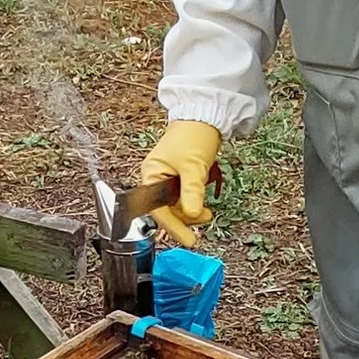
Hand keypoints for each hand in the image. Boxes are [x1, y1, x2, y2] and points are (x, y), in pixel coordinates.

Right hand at [137, 120, 222, 248]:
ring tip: (208, 211)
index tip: (189, 240)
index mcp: (151, 175)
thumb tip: (192, 214)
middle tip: (206, 216)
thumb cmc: (193, 135)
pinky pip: (184, 199)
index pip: (159, 210)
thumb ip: (191, 192)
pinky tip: (203, 201)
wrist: (205, 117)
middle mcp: (156, 179)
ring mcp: (167, 180)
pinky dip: (194, 203)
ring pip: (178, 207)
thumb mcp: (193, 166)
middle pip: (169, 211)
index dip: (174, 227)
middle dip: (187, 217)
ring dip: (193, 211)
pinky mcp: (179, 179)